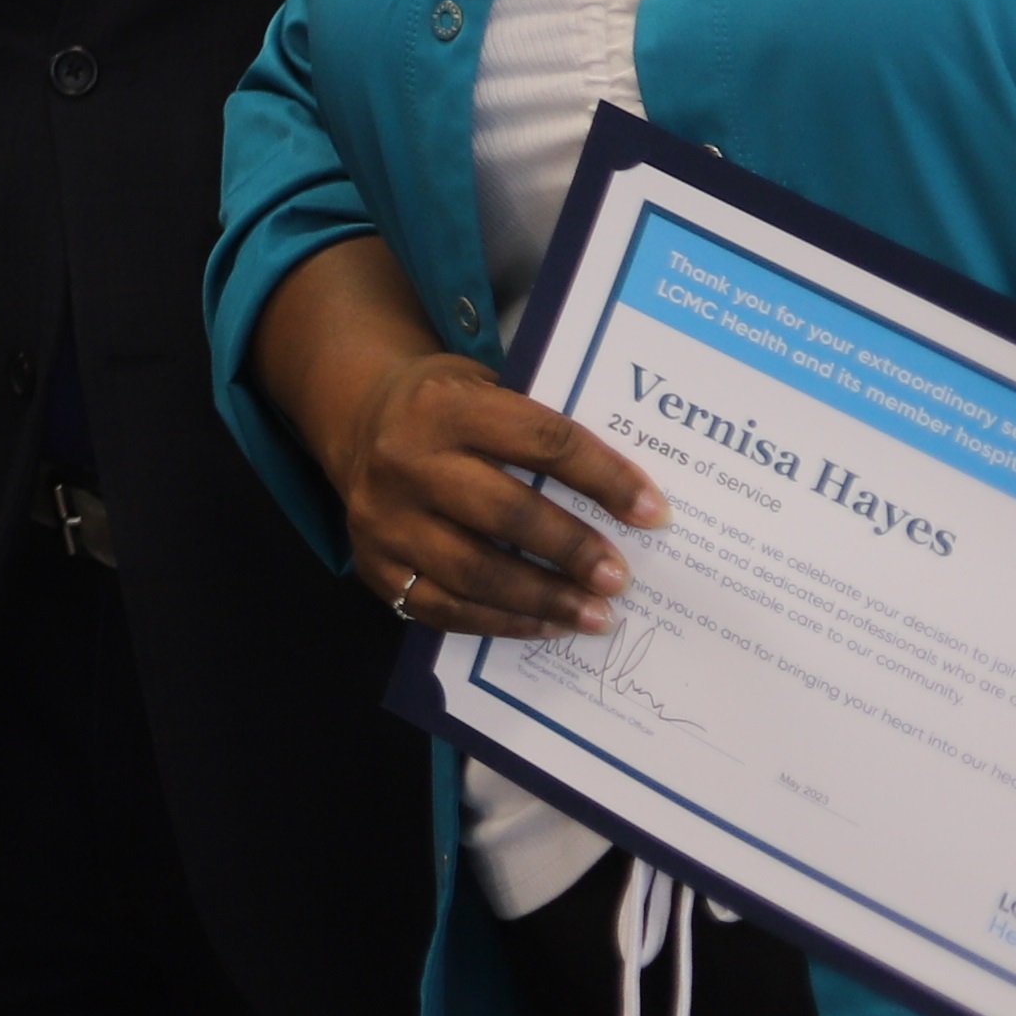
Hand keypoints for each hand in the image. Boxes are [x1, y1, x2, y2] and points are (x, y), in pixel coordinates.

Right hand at [326, 345, 658, 634]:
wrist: (361, 422)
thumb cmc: (448, 410)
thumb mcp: (485, 391)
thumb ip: (539, 434)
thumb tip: (629, 497)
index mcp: (445, 406)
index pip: (541, 440)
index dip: (604, 477)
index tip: (654, 512)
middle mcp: (405, 461)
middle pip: (505, 512)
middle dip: (571, 549)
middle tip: (621, 577)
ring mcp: (384, 518)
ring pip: (475, 571)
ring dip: (546, 598)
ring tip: (599, 614)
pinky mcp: (375, 566)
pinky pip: (445, 608)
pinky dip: (505, 622)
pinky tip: (549, 624)